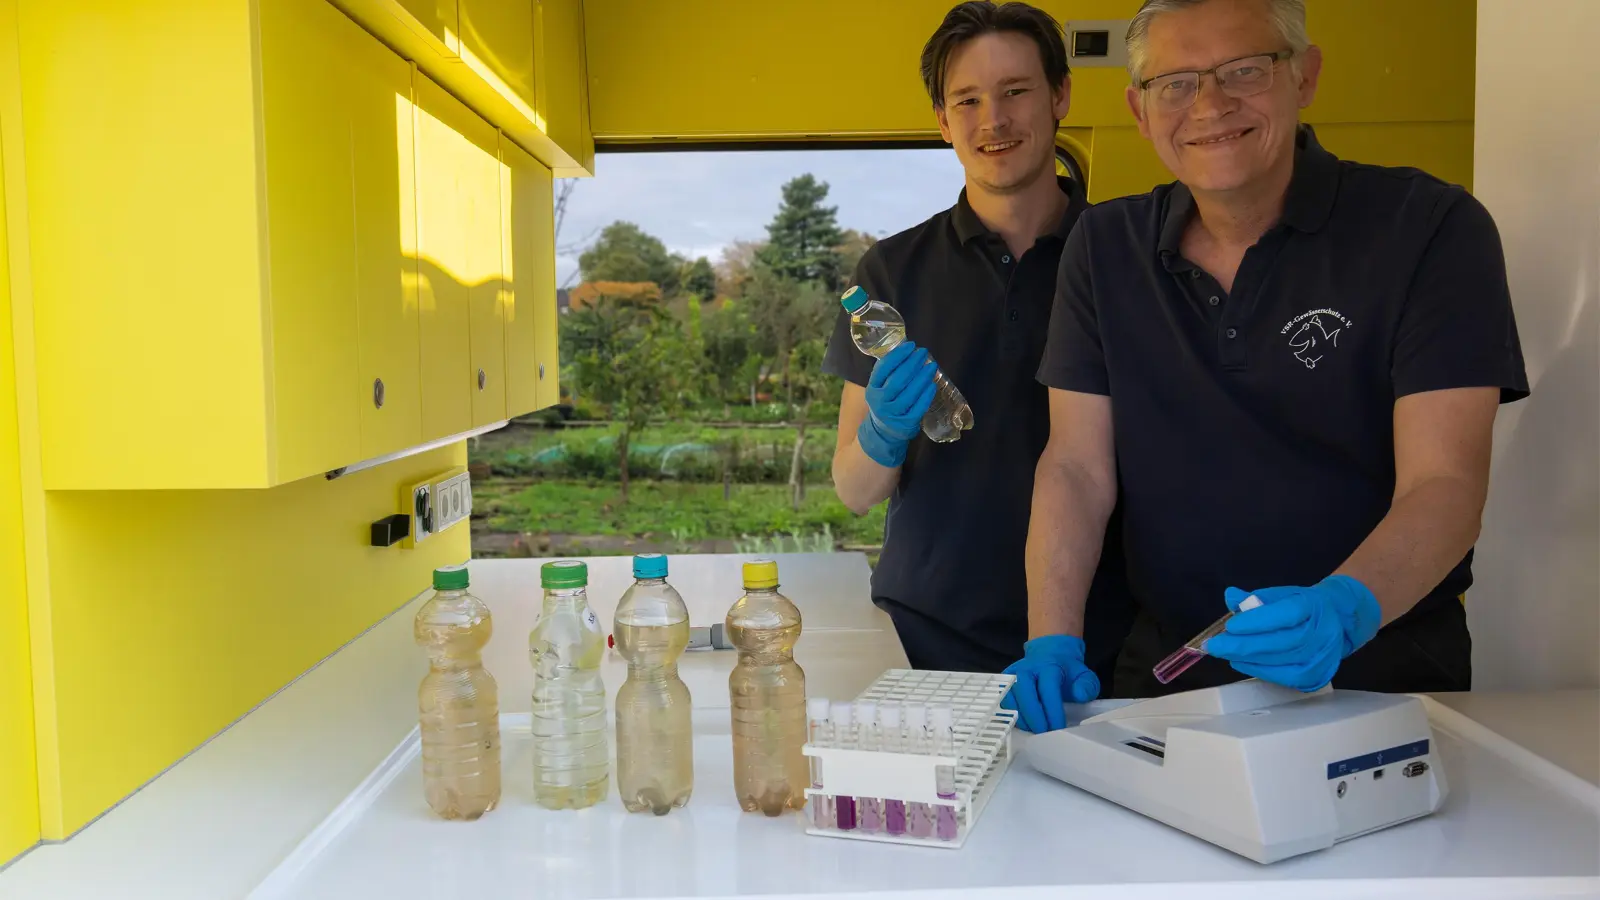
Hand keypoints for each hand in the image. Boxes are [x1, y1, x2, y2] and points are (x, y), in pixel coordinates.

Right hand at [857, 341, 936, 466]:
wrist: (883, 431)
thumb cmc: (885, 402)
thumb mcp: (880, 387)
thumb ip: (889, 371)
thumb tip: (908, 350)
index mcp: (872, 388)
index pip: (883, 368)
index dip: (898, 355)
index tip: (911, 346)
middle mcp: (880, 401)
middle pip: (898, 380)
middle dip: (913, 364)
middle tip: (923, 353)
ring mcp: (893, 413)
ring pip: (910, 393)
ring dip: (922, 377)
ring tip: (931, 366)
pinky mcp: (906, 422)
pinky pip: (919, 407)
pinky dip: (926, 395)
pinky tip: (932, 384)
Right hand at [1000, 635, 1100, 732]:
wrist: (1050, 654)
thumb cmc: (1067, 671)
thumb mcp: (1084, 675)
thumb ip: (1087, 686)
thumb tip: (1078, 695)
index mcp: (1048, 666)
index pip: (1048, 689)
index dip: (1052, 711)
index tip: (1058, 728)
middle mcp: (1026, 669)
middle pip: (1024, 693)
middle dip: (1034, 717)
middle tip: (1043, 734)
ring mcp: (1012, 675)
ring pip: (1010, 699)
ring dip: (1022, 718)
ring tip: (1035, 730)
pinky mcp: (1004, 683)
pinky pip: (1004, 703)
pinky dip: (1013, 716)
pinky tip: (1026, 724)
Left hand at [1203, 575, 1381, 691]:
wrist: (1336, 621)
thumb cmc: (1303, 606)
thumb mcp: (1281, 594)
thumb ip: (1255, 598)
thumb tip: (1230, 597)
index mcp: (1314, 606)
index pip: (1286, 614)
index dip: (1257, 622)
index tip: (1230, 626)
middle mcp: (1323, 633)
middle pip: (1281, 642)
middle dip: (1243, 645)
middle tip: (1215, 645)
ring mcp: (1322, 657)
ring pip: (1282, 662)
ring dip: (1248, 659)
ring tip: (1224, 652)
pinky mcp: (1317, 676)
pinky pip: (1285, 678)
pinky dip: (1259, 670)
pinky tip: (1241, 662)